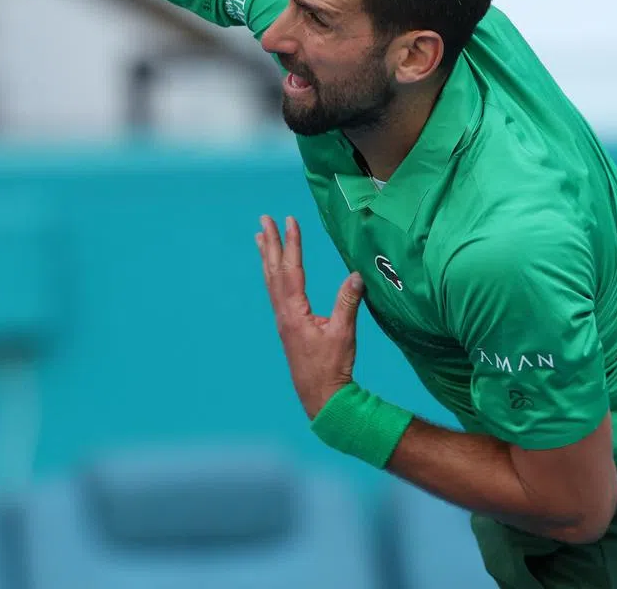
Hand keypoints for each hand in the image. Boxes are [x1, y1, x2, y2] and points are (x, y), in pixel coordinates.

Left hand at [256, 215, 365, 419]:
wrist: (321, 397)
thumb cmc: (332, 368)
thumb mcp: (343, 334)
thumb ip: (348, 303)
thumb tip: (355, 275)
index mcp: (294, 312)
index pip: (291, 270)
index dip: (291, 244)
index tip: (289, 221)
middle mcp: (283, 313)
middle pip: (274, 271)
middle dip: (270, 243)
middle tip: (263, 220)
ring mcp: (283, 320)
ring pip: (271, 281)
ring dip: (267, 257)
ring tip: (260, 237)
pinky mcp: (288, 326)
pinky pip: (275, 292)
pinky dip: (272, 274)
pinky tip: (273, 271)